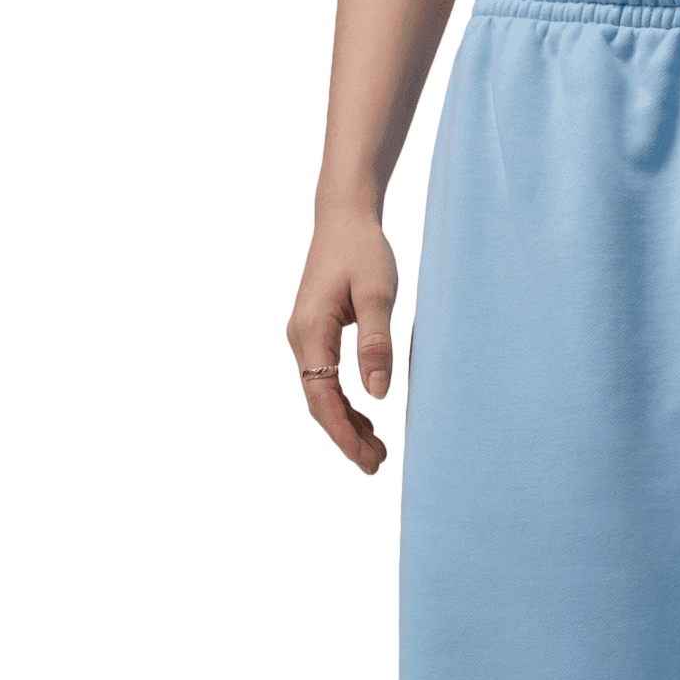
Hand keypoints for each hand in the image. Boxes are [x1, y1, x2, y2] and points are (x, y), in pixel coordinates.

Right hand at [288, 210, 398, 476]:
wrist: (345, 218)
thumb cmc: (361, 249)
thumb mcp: (377, 294)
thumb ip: (376, 344)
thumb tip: (377, 390)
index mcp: (311, 330)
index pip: (322, 394)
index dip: (342, 430)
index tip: (363, 456)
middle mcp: (302, 337)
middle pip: (319, 401)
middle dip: (345, 435)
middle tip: (376, 461)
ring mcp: (306, 337)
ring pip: (322, 393)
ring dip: (346, 423)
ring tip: (374, 448)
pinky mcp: (317, 335)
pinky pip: (326, 379)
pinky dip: (344, 403)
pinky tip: (364, 419)